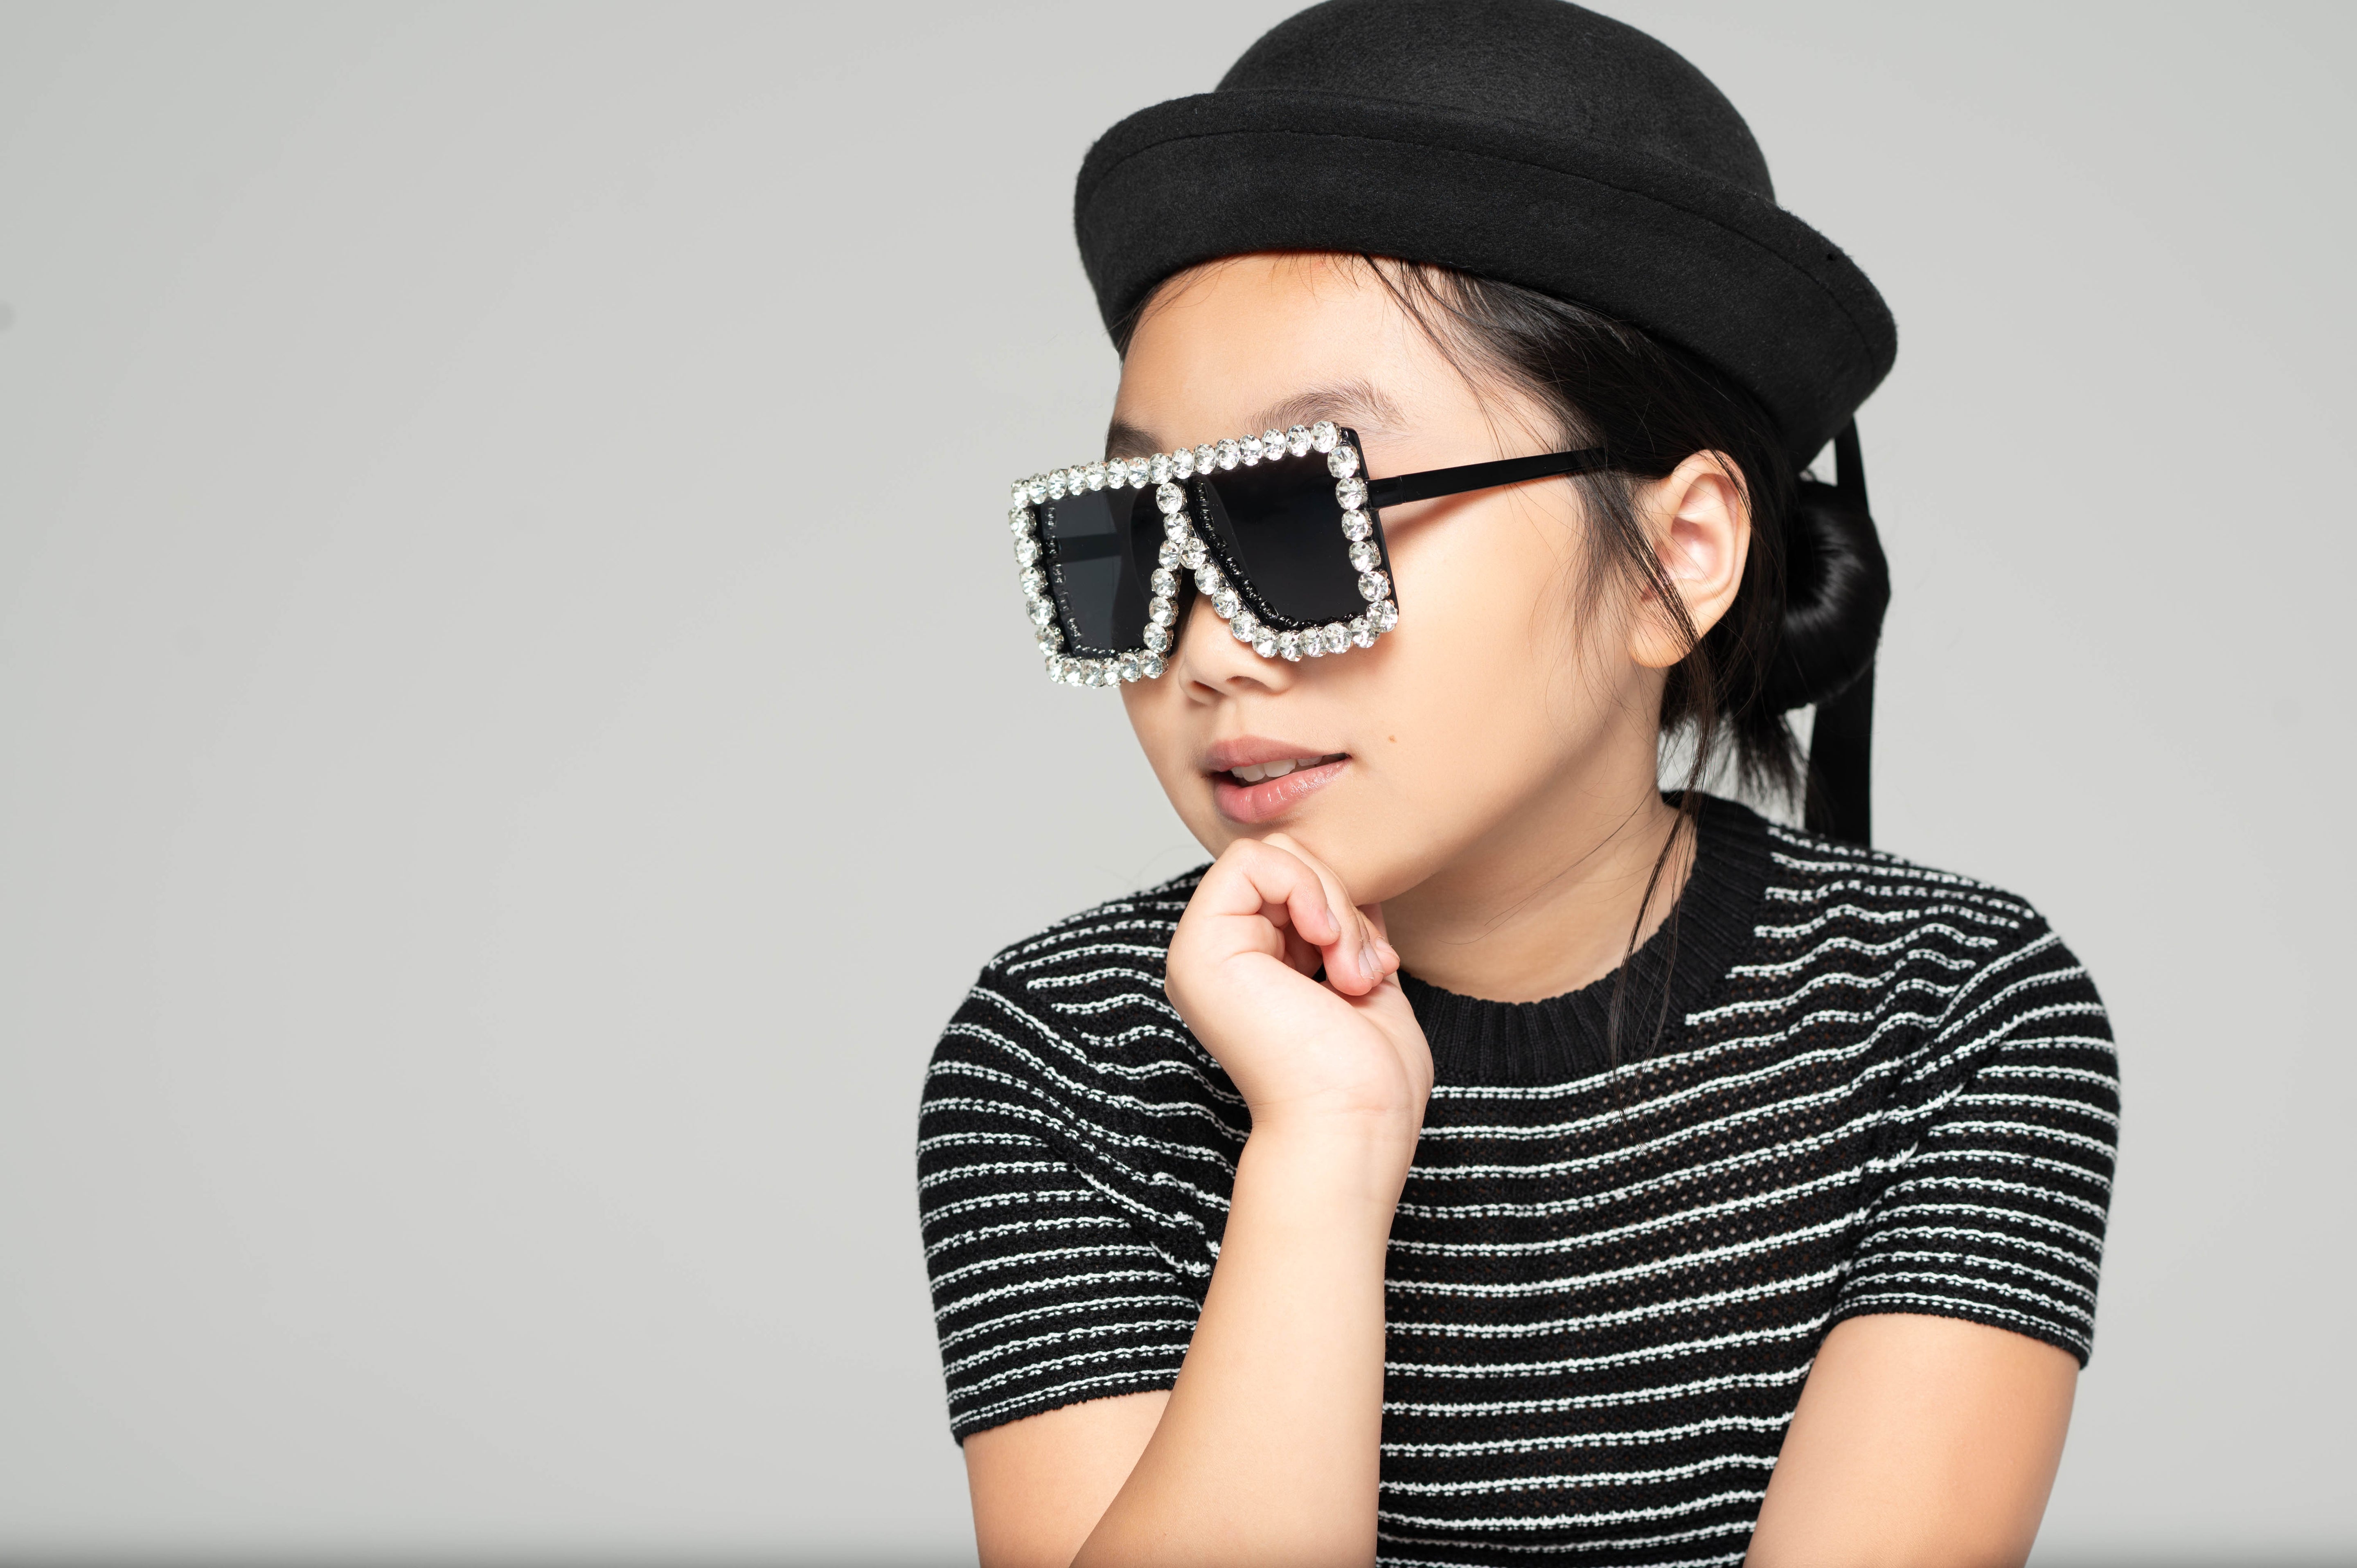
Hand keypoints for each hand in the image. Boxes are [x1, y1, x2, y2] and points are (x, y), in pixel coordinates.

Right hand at [1165, 834, 1432, 1150]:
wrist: (1353, 1126)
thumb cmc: (1368, 1079)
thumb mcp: (1361, 978)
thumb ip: (1344, 927)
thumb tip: (1352, 881)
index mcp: (1250, 968)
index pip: (1296, 882)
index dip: (1346, 903)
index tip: (1375, 964)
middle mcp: (1219, 957)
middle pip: (1285, 861)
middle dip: (1343, 901)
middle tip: (1365, 967)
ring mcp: (1202, 951)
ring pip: (1274, 855)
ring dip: (1334, 903)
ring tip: (1352, 971)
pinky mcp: (1200, 949)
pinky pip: (1251, 861)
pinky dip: (1308, 890)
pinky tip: (1328, 947)